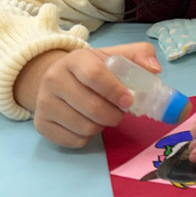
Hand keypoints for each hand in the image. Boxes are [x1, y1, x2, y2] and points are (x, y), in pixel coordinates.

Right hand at [16, 42, 160, 147]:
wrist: (58, 78)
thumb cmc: (93, 68)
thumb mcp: (115, 55)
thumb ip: (140, 56)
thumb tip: (154, 69)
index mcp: (76, 59)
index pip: (95, 76)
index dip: (116, 92)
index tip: (130, 102)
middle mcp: (54, 79)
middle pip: (91, 107)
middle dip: (114, 115)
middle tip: (121, 112)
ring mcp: (44, 103)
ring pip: (84, 127)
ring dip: (102, 126)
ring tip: (104, 116)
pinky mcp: (41, 124)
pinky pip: (74, 140)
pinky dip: (88, 137)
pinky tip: (89, 123)